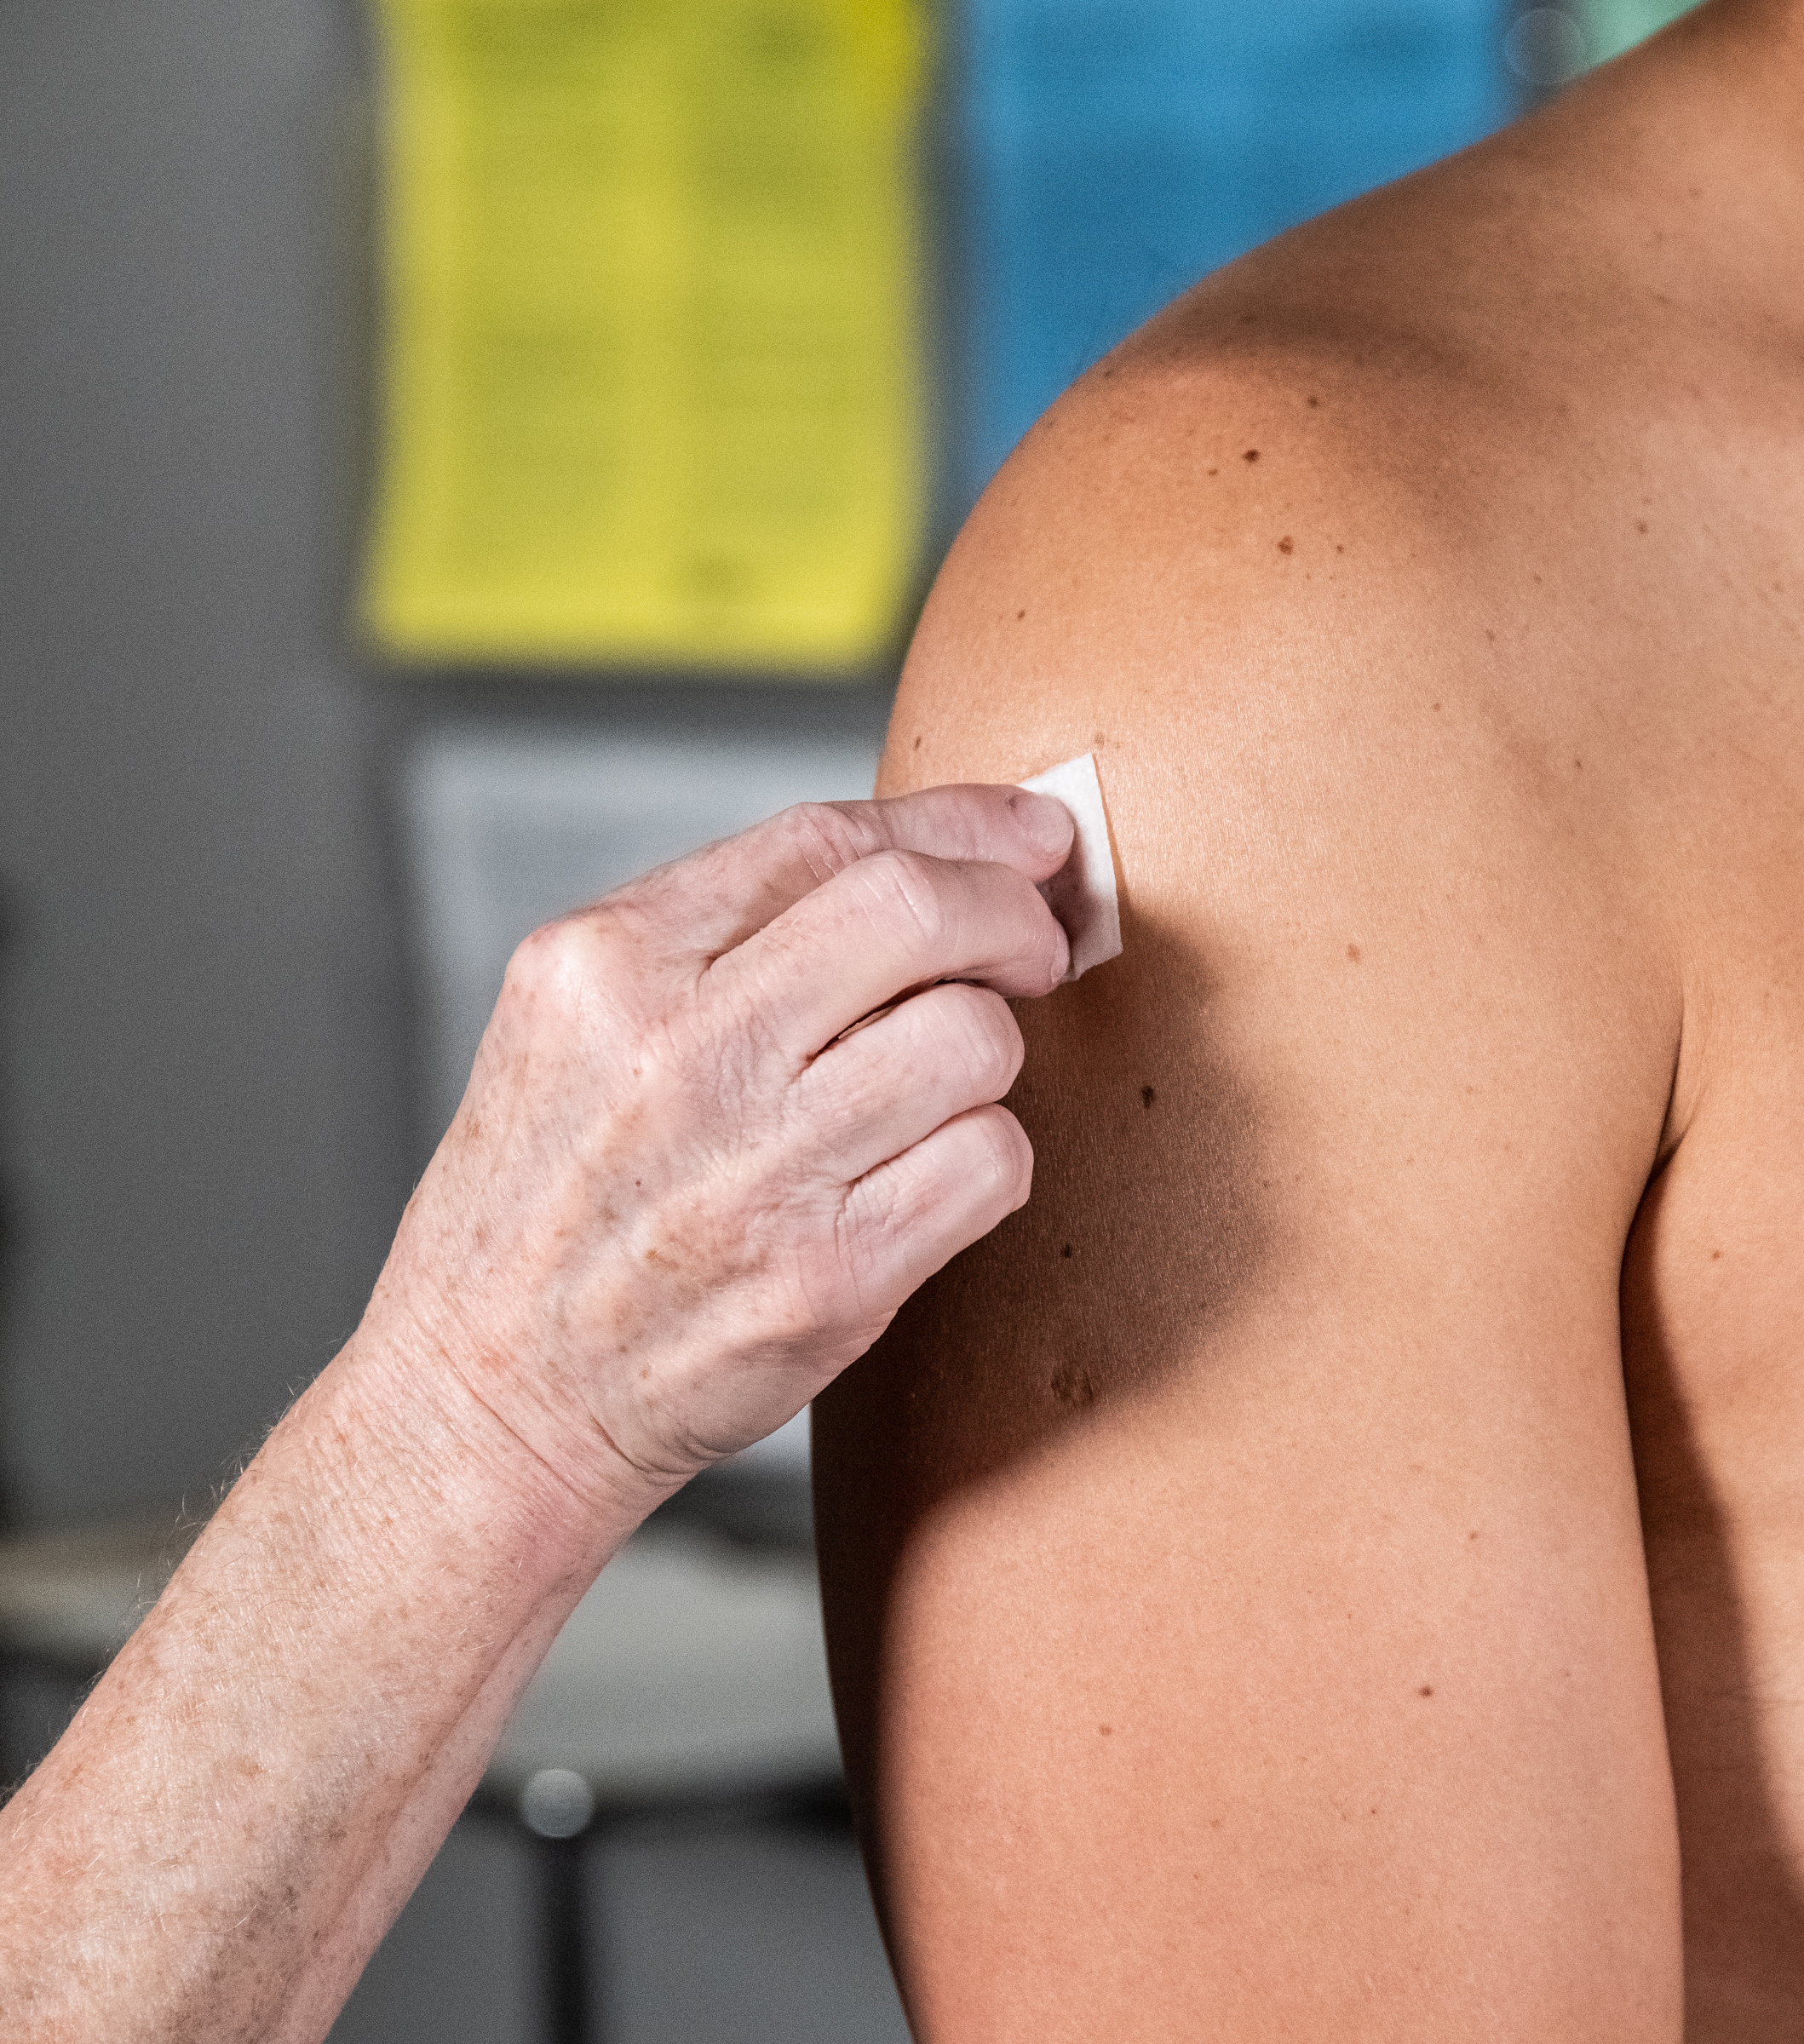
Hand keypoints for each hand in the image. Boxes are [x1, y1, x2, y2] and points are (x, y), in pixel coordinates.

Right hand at [366, 784, 1075, 1509]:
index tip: (1026, 836)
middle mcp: (679, 1053)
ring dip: (987, 1052)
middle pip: (917, 910)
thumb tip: (927, 859)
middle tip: (1031, 945)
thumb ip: (720, 934)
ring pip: (974, 1037)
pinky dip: (985, 1156)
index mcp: (606, 962)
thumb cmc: (544, 1205)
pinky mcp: (829, 1279)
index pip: (825, 838)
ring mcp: (758, 1170)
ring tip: (930, 1089)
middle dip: (1012, 914)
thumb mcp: (571, 1021)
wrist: (491, 1395)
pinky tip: (925, 1173)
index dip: (958, 824)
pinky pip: (990, 1161)